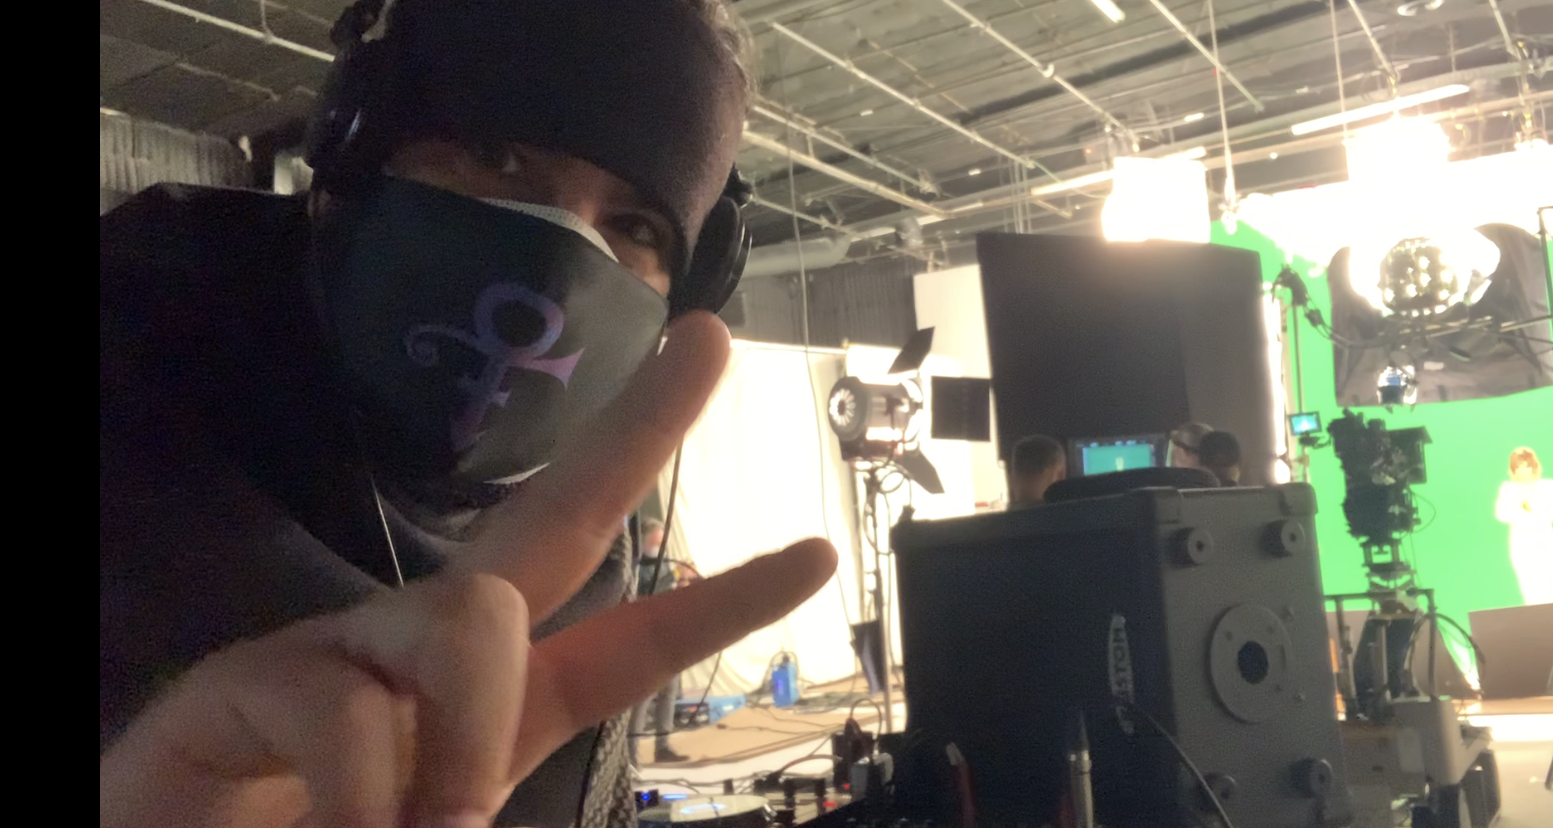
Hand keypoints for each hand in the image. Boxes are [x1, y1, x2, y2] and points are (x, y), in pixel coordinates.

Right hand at [99, 313, 836, 827]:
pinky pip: (343, 701)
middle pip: (554, 521)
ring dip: (468, 735)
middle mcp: (429, 661)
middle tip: (710, 343)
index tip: (814, 552)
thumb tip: (482, 817)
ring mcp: (341, 657)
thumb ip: (479, 796)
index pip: (627, 640)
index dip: (719, 601)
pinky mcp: (246, 679)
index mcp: (497, 711)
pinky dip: (365, 787)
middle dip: (640, 430)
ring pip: (469, 619)